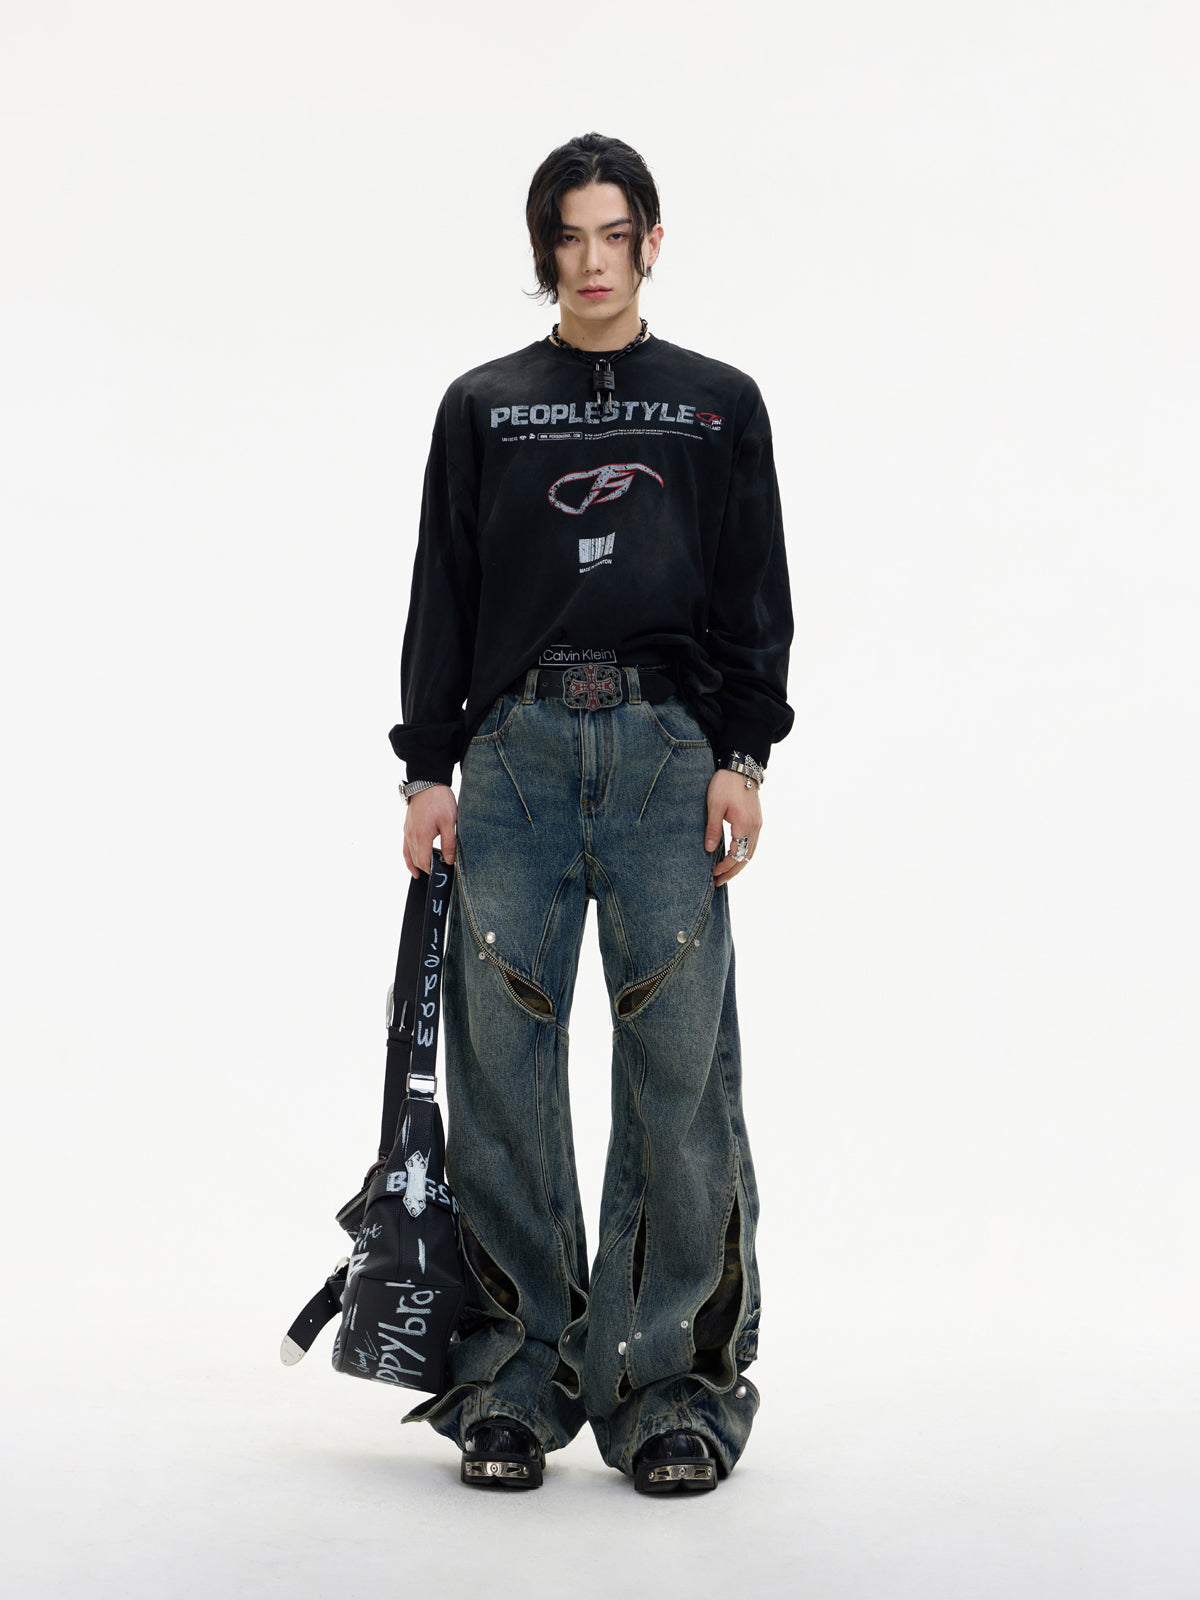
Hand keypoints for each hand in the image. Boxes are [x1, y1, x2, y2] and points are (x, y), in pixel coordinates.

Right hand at [403, 784, 457, 877]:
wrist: (426, 783)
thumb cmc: (439, 800)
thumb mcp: (449, 822)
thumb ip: (449, 843)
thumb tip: (449, 861)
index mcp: (421, 836)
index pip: (424, 862)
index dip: (432, 871)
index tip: (441, 874)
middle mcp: (411, 836)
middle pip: (416, 860)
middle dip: (425, 869)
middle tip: (436, 875)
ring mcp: (407, 831)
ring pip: (408, 854)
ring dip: (415, 865)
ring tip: (420, 875)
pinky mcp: (407, 826)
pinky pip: (405, 846)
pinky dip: (408, 856)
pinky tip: (412, 860)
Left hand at [705, 769, 761, 884]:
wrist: (741, 766)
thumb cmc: (725, 784)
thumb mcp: (714, 805)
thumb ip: (713, 829)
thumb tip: (709, 850)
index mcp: (743, 825)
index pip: (735, 855)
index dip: (724, 867)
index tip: (712, 873)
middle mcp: (754, 828)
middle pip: (745, 858)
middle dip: (732, 872)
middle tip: (718, 882)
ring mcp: (758, 824)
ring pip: (751, 852)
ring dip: (739, 865)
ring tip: (726, 874)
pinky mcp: (757, 819)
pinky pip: (753, 843)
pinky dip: (744, 854)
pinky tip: (735, 857)